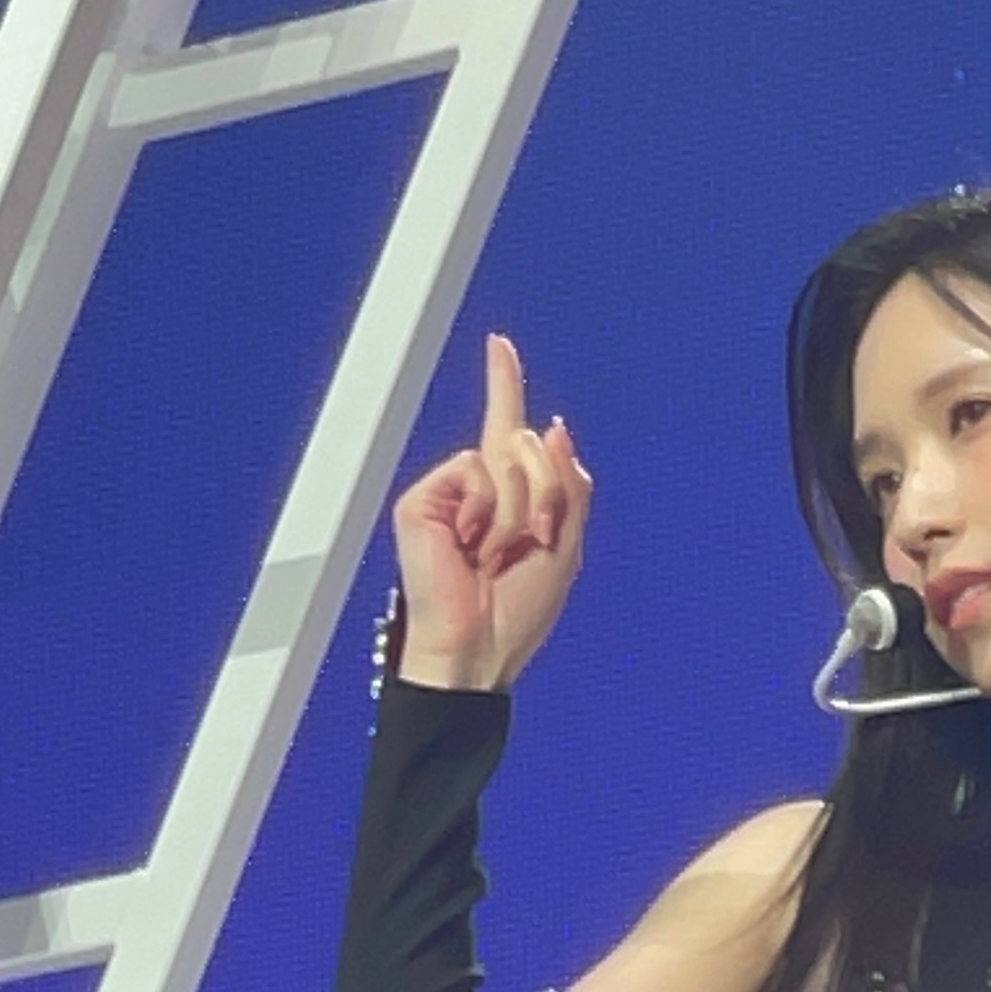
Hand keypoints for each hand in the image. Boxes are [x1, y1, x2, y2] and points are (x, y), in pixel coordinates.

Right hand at [390, 333, 593, 691]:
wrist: (478, 646)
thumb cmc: (517, 611)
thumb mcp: (567, 545)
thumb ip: (568, 483)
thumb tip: (553, 427)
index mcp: (511, 495)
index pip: (508, 428)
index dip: (504, 384)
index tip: (499, 345)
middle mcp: (479, 487)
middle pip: (531, 443)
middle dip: (547, 492)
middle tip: (533, 541)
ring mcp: (449, 491)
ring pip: (507, 457)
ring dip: (517, 512)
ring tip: (494, 555)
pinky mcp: (423, 498)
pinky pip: (472, 468)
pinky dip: (483, 510)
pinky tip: (468, 545)